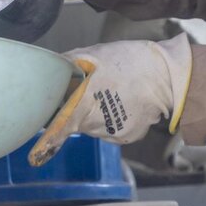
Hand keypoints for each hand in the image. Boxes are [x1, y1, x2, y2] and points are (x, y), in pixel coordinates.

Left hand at [28, 35, 192, 166]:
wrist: (169, 76)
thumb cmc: (132, 60)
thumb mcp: (96, 52)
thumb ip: (69, 65)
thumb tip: (50, 70)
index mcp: (85, 100)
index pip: (58, 126)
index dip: (48, 138)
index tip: (36, 153)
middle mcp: (95, 121)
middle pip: (75, 121)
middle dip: (78, 109)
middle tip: (93, 90)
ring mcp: (111, 131)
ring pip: (93, 126)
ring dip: (96, 113)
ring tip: (114, 92)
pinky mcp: (125, 136)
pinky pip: (110, 129)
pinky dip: (113, 118)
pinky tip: (125, 102)